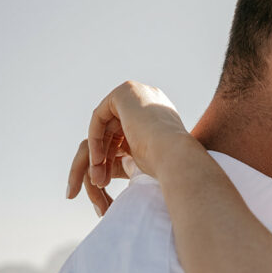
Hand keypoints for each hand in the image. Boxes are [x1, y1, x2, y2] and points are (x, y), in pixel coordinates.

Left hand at [65, 81, 191, 214]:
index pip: (128, 130)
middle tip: (99, 180)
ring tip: (96, 176)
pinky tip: (97, 160)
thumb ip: (133, 149)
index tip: (108, 178)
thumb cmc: (166, 165)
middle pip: (115, 127)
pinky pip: (99, 116)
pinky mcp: (124, 92)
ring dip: (98, 151)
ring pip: (106, 124)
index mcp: (160, 112)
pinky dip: (95, 139)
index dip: (116, 154)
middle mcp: (150, 98)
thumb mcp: (147, 156)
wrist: (176, 158)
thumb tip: (120, 158)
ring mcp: (138, 92)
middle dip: (104, 155)